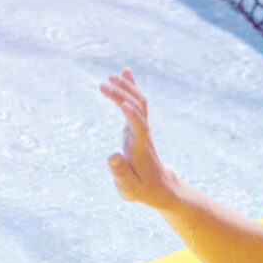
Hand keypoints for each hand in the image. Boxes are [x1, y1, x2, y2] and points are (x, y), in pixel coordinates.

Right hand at [99, 69, 178, 208]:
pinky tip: (125, 72)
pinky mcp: (140, 127)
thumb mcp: (128, 187)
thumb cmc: (142, 190)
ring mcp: (143, 129)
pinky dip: (131, 88)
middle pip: (138, 110)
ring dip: (127, 88)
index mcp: (141, 150)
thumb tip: (112, 156)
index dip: (133, 116)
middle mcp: (144, 135)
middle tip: (103, 85)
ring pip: (140, 103)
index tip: (123, 103)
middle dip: (123, 96)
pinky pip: (138, 104)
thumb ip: (120, 173)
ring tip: (110, 76)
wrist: (160, 187)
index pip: (140, 128)